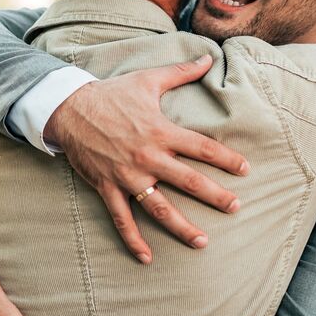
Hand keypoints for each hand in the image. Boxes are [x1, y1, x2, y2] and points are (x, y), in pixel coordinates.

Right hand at [44, 54, 247, 263]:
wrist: (70, 108)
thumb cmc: (112, 94)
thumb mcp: (147, 80)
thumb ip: (181, 72)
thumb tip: (208, 58)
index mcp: (161, 131)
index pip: (202, 148)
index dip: (226, 159)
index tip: (245, 170)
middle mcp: (148, 157)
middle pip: (189, 181)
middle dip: (216, 196)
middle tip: (236, 208)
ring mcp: (128, 175)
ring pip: (160, 207)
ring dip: (182, 226)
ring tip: (202, 241)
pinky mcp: (108, 187)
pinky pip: (122, 218)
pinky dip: (134, 240)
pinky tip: (146, 258)